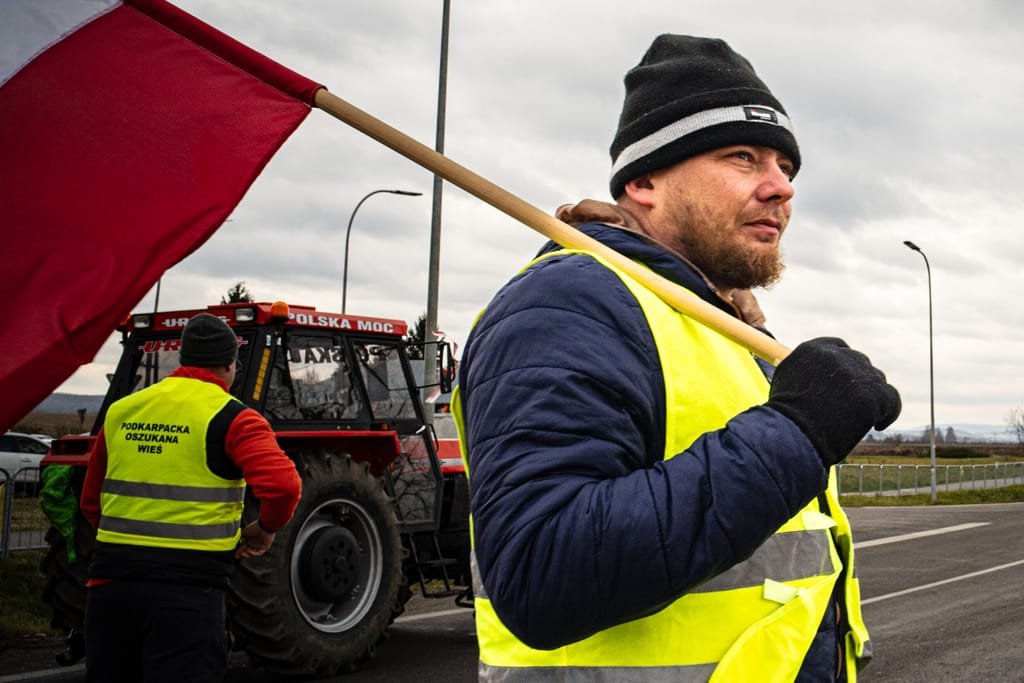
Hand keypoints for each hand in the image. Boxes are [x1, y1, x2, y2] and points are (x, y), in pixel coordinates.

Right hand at [235, 520, 275, 558]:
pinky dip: (254, 553)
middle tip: (238, 556)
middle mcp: (254, 543)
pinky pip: (259, 553)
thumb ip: (241, 538)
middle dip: (242, 554)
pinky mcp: (265, 547)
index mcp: (249, 539)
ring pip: (253, 553)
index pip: (244, 547)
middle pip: (247, 551)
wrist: (264, 526)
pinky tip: (250, 552)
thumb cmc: (255, 527)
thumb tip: (237, 542)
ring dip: (247, 555)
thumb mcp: (244, 532)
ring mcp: (260, 545)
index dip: (239, 551)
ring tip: (243, 553)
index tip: (235, 554)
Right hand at [767, 337, 900, 466]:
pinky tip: (877, 424)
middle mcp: (837, 355)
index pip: (838, 347)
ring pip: (876, 380)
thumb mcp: (785, 383)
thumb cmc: (783, 419)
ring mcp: (857, 373)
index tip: (843, 383)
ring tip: (859, 419)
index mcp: (814, 349)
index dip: (844, 365)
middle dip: (857, 383)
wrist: (790, 436)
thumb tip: (813, 378)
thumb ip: (803, 372)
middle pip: (859, 362)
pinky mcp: (873, 394)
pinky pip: (891, 399)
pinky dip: (887, 413)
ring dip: (871, 397)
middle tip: (851, 405)